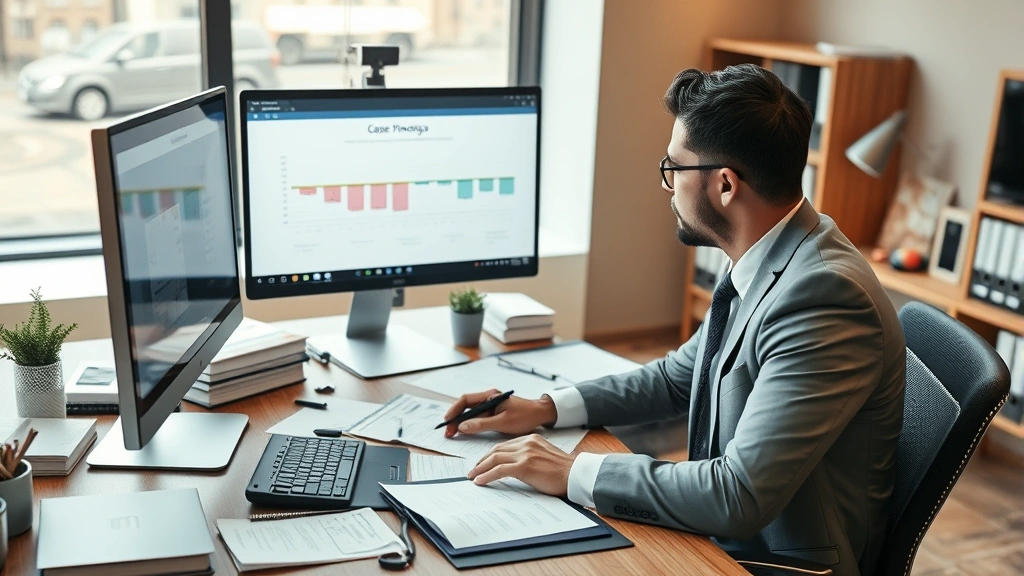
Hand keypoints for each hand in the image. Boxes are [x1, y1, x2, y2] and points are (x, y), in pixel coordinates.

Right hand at [443, 389, 557, 437]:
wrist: (540, 416)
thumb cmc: (525, 416)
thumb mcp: (503, 422)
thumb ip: (481, 424)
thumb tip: (462, 426)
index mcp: (490, 396)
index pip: (466, 400)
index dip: (454, 410)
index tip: (447, 421)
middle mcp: (488, 399)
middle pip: (466, 407)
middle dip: (455, 419)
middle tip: (448, 432)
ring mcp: (491, 407)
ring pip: (470, 414)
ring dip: (461, 423)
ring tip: (453, 434)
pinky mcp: (494, 414)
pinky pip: (478, 419)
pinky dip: (470, 426)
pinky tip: (465, 433)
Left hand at [467, 434, 574, 495]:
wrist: (575, 475)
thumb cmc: (562, 471)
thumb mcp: (543, 456)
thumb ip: (528, 456)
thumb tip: (512, 467)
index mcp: (530, 439)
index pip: (504, 445)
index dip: (490, 454)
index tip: (482, 462)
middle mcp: (526, 443)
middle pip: (497, 449)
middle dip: (482, 460)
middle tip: (473, 470)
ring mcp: (525, 453)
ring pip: (495, 458)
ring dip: (481, 468)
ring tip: (472, 476)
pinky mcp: (525, 465)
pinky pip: (500, 470)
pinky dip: (487, 475)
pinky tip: (480, 481)